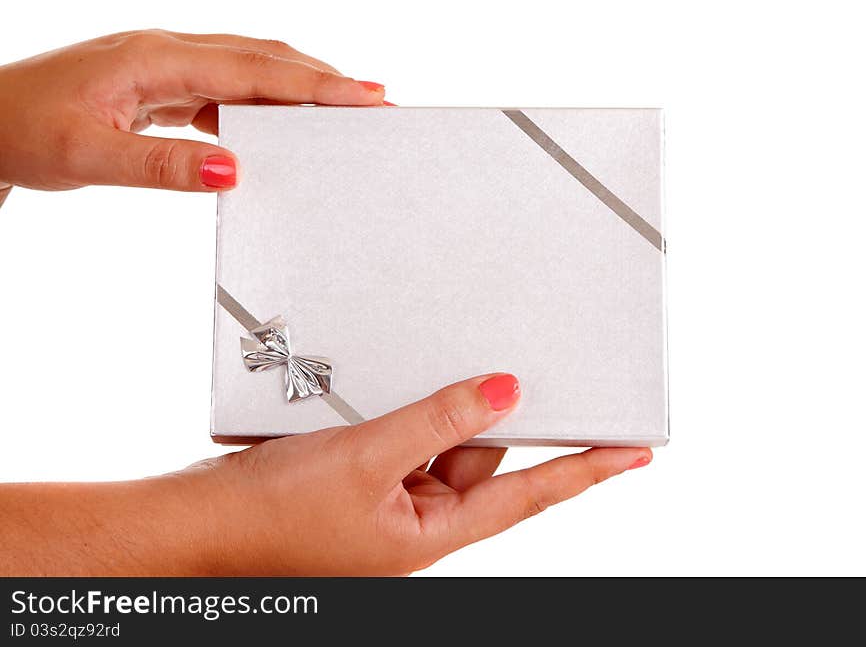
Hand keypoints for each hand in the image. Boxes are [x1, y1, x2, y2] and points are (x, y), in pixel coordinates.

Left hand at [0, 30, 384, 193]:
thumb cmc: (23, 130)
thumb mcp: (89, 156)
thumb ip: (163, 165)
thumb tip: (234, 171)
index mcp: (155, 59)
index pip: (255, 70)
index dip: (317, 84)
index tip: (366, 94)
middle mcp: (167, 52)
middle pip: (264, 59)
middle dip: (325, 80)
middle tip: (377, 101)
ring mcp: (166, 65)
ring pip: (249, 69)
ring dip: (298, 89)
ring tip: (342, 111)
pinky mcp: (162, 85)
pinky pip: (227, 88)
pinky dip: (264, 103)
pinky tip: (279, 125)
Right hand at [0, 374, 650, 574]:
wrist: (198, 523)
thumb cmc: (274, 516)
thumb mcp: (367, 460)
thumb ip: (438, 421)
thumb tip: (504, 391)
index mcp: (432, 531)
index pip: (530, 496)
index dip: (586, 472)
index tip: (635, 453)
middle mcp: (418, 514)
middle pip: (479, 457)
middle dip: (491, 416)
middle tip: (520, 366)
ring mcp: (388, 492)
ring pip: (437, 437)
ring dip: (436, 404)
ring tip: (431, 373)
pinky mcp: (359, 470)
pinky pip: (401, 431)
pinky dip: (403, 406)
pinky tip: (392, 383)